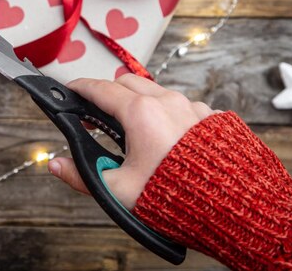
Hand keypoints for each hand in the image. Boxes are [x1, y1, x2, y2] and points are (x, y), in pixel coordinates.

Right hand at [48, 74, 217, 209]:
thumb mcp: (119, 190)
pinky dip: (166, 112)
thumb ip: (82, 175)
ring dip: (138, 101)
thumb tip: (57, 165)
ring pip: (156, 91)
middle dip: (108, 93)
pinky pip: (181, 104)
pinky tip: (164, 137)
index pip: (100, 89)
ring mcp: (191, 107)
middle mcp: (167, 102)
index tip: (70, 89)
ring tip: (131, 129)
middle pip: (127, 83)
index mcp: (141, 114)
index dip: (80, 87)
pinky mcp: (210, 117)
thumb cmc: (178, 199)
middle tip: (97, 115)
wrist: (234, 208)